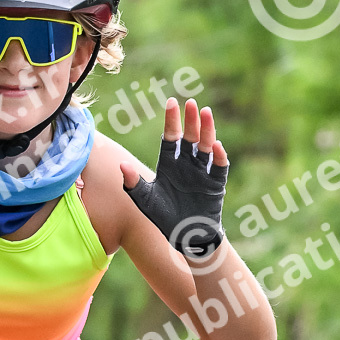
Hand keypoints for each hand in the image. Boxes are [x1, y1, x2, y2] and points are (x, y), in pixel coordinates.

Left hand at [121, 99, 228, 264]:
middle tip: (190, 103)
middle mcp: (186, 165)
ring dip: (206, 130)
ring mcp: (202, 173)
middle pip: (189, 138)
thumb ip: (133, 184)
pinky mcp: (215, 184)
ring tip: (206, 113)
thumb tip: (121, 165)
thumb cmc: (164, 218)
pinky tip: (215, 146)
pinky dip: (218, 156)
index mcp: (169, 164)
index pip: (170, 138)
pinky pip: (218, 167)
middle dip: (190, 120)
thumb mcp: (145, 201)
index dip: (171, 121)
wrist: (186, 237)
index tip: (171, 102)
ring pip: (205, 147)